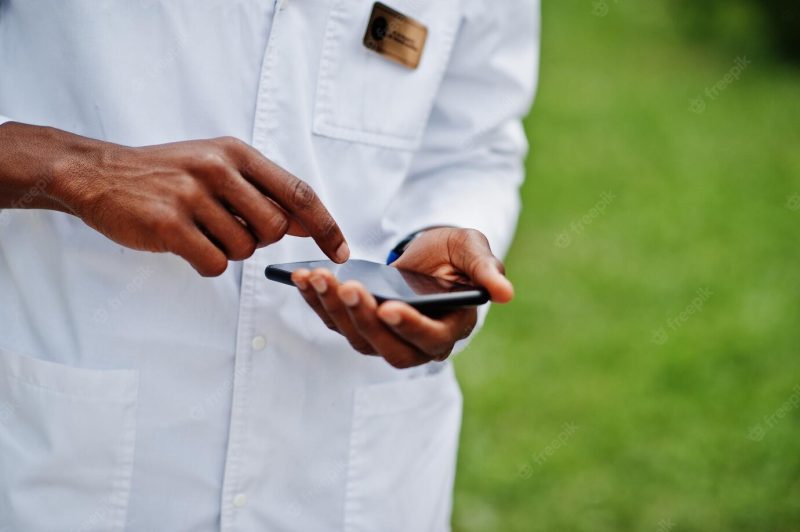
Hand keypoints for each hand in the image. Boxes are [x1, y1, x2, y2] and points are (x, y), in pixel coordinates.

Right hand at [0, 123, 348, 275]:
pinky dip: (206, 264)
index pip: (299, 193)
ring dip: (227, 251)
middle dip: (259, 239)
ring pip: (244, 249)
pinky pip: (215, 264)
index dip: (326, 226)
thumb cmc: (167, 174)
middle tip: (227, 228)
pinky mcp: (169, 223)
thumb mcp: (218, 167)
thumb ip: (263, 192)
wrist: (100, 174)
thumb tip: (309, 224)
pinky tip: (185, 245)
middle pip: (275, 228)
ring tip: (198, 230)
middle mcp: (219, 168)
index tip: (342, 252)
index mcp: (237, 153)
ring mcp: (193, 195)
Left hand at [291, 228, 512, 367]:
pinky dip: (316, 301)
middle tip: (349, 287)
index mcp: (449, 329)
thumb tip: (506, 293)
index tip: (390, 307)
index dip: (410, 327)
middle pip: (388, 348)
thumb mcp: (473, 251)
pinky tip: (302, 277)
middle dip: (364, 319)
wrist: (429, 255)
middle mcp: (416, 344)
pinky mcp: (359, 325)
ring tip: (319, 277)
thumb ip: (487, 270)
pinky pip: (335, 321)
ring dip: (335, 310)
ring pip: (357, 338)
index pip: (430, 339)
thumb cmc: (456, 254)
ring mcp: (384, 338)